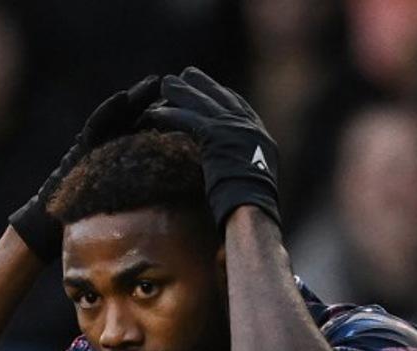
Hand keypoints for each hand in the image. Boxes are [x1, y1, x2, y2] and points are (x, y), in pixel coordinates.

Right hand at [9, 75, 159, 260]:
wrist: (47, 228)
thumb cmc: (83, 222)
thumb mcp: (119, 205)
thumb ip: (140, 194)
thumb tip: (177, 202)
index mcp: (116, 159)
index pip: (143, 133)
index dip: (164, 119)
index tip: (188, 103)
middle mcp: (102, 148)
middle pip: (132, 119)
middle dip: (152, 101)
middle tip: (177, 82)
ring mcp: (89, 147)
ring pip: (116, 117)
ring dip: (134, 98)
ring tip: (153, 82)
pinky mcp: (78, 149)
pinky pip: (94, 126)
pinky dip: (108, 111)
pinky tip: (123, 98)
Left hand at [142, 66, 279, 229]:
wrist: (252, 211)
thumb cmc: (252, 212)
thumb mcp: (253, 186)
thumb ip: (244, 172)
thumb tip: (236, 180)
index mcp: (262, 139)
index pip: (243, 109)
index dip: (225, 96)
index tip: (214, 89)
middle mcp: (251, 129)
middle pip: (223, 98)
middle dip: (204, 85)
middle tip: (187, 73)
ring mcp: (235, 129)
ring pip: (204, 104)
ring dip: (183, 93)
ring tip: (165, 83)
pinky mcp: (217, 136)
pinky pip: (188, 120)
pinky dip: (170, 115)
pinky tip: (154, 113)